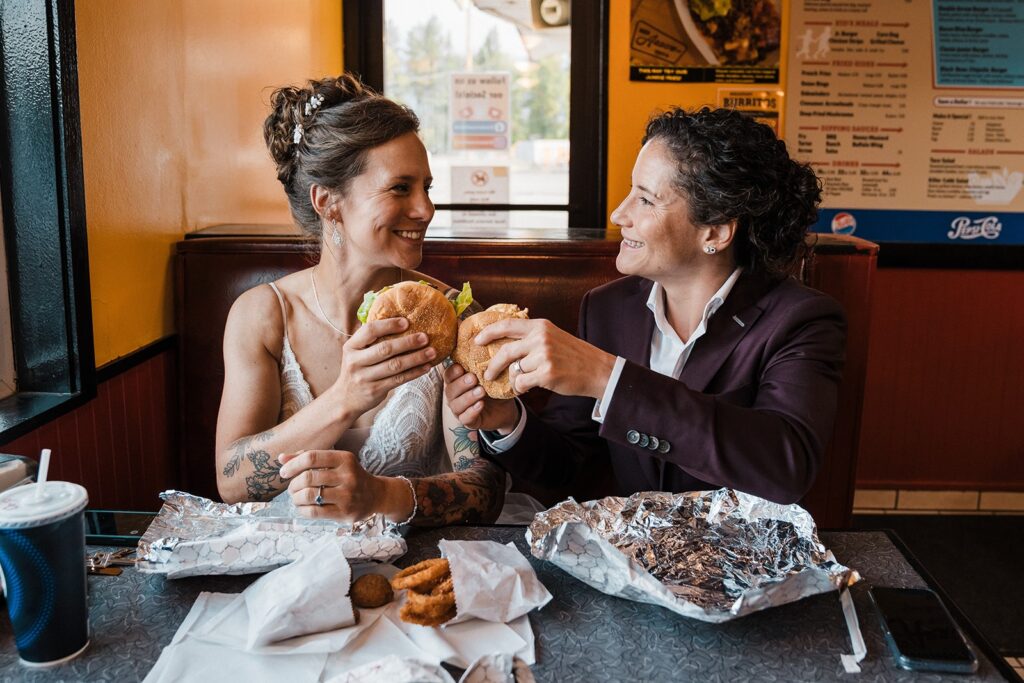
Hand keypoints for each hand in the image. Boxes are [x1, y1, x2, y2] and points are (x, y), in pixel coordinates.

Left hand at [278, 449, 410, 521]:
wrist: (376, 495)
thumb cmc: (349, 475)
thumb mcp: (335, 461)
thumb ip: (308, 457)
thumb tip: (281, 457)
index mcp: (344, 458)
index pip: (311, 457)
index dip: (292, 465)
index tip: (283, 472)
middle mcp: (347, 476)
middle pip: (308, 478)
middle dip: (293, 484)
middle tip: (291, 488)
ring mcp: (347, 495)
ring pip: (309, 495)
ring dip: (296, 498)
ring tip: (296, 498)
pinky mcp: (344, 513)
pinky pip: (314, 512)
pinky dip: (302, 510)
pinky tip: (302, 508)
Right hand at [332, 318, 435, 417]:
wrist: (345, 399)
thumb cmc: (358, 369)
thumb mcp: (356, 352)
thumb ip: (371, 339)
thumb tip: (399, 319)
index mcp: (351, 347)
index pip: (369, 330)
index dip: (388, 325)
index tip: (406, 322)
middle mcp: (355, 361)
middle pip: (385, 349)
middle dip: (407, 342)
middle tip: (425, 337)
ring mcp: (364, 377)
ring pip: (395, 365)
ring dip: (415, 358)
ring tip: (432, 352)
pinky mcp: (375, 390)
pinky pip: (398, 379)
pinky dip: (414, 372)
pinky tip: (426, 367)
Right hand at [443, 363, 518, 432]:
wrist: (504, 409)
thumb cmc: (493, 387)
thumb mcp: (490, 374)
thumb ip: (484, 365)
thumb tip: (486, 347)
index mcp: (456, 380)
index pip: (448, 375)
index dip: (453, 372)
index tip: (460, 367)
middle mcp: (454, 395)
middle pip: (450, 390)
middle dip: (461, 384)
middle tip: (473, 378)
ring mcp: (459, 409)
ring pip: (456, 405)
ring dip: (468, 397)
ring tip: (481, 391)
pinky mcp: (467, 421)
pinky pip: (465, 418)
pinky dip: (472, 412)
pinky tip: (480, 405)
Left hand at [475, 318, 615, 398]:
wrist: (597, 370)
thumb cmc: (574, 356)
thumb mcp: (554, 336)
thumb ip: (532, 337)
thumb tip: (505, 343)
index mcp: (540, 326)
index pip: (507, 325)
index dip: (488, 332)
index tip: (477, 340)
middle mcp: (541, 338)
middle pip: (505, 351)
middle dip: (492, 364)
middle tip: (486, 374)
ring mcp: (544, 356)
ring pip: (514, 369)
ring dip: (512, 379)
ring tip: (517, 383)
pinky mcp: (547, 373)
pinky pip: (521, 382)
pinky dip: (520, 388)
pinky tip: (527, 388)